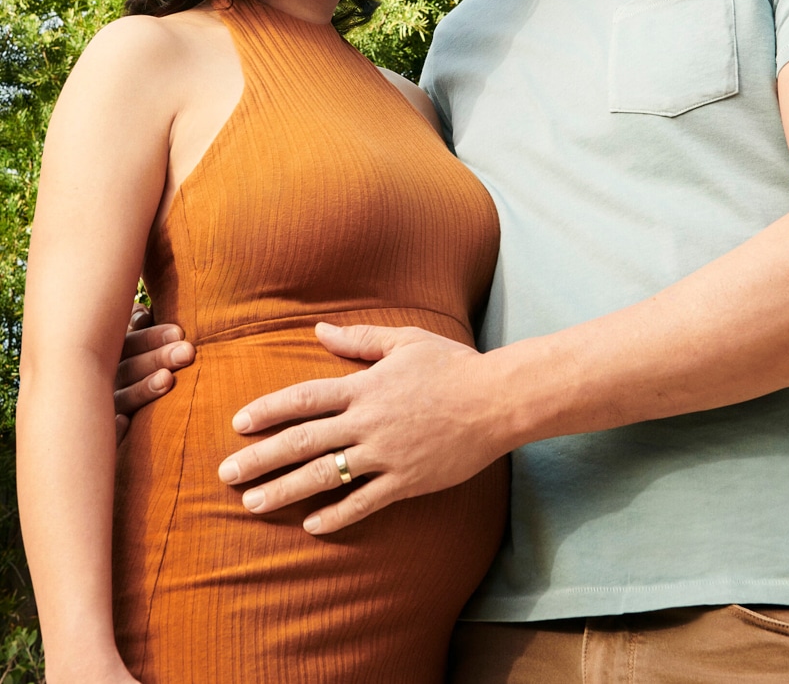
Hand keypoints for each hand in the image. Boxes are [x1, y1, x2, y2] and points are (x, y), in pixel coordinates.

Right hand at [114, 306, 194, 442]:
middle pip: (128, 368)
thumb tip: (143, 315)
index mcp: (113, 357)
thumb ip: (139, 328)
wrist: (97, 429)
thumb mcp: (138, 349)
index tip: (179, 332)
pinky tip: (124, 422)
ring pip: (121, 398)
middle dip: (157, 357)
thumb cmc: (141, 370)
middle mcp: (104, 383)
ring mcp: (102, 411)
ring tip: (167, 380)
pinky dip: (114, 428)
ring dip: (143, 388)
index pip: (131, 343)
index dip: (152, 337)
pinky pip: (108, 436)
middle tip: (187, 352)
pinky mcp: (107, 440)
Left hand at [217, 323, 504, 532]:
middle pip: (303, 441)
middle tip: (225, 473)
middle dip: (260, 458)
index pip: (304, 398)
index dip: (268, 410)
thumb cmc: (452, 365)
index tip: (237, 423)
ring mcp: (386, 454)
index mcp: (364, 387)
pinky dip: (337, 515)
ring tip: (252, 504)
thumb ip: (359, 340)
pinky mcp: (407, 481)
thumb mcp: (405, 341)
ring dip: (285, 490)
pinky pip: (365, 502)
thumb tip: (319, 331)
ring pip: (325, 476)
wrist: (496, 400)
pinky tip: (311, 526)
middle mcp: (368, 422)